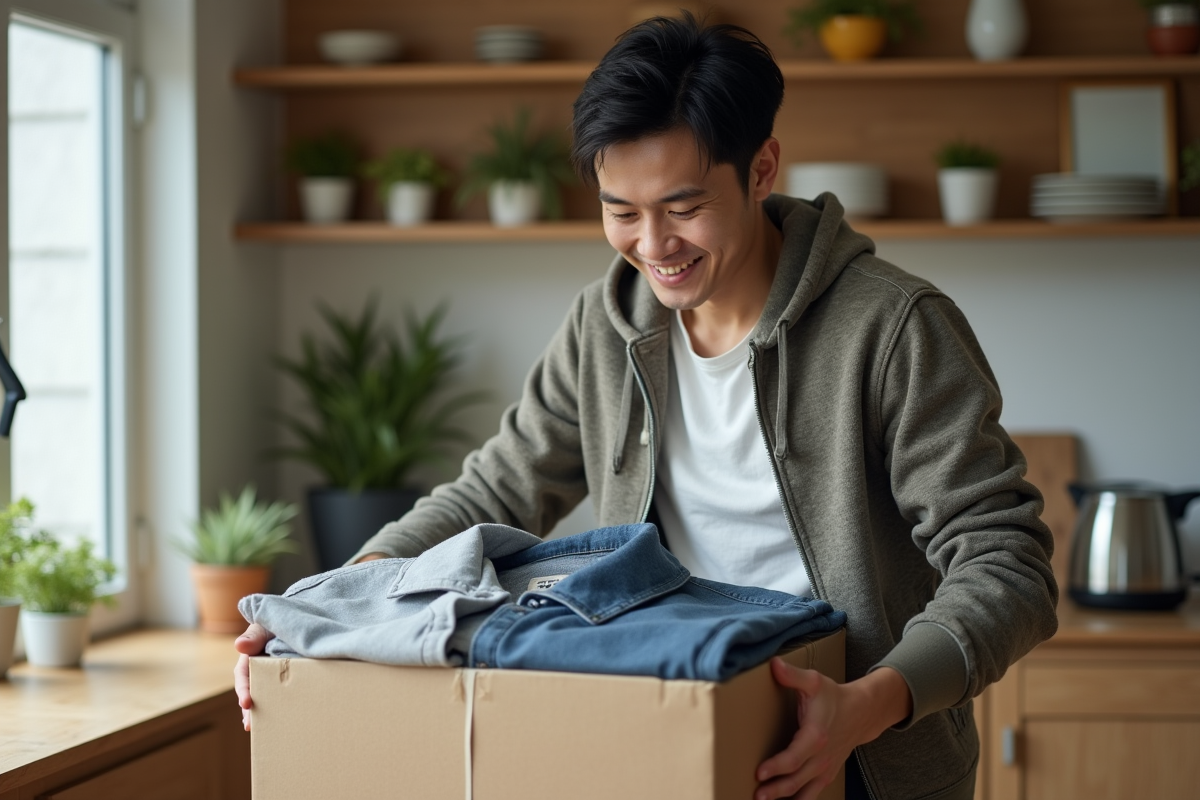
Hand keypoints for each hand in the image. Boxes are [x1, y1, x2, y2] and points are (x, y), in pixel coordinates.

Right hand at [232, 553, 388, 731]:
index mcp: (256, 651)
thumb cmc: (291, 613)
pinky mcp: (303, 673)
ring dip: (270, 709)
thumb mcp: (272, 621)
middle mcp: (267, 663)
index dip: (244, 687)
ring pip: (273, 691)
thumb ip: (258, 632)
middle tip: (251, 725)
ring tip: (272, 728)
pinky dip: (293, 702)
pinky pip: (295, 689)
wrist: (320, 608)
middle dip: (252, 707)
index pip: (244, 672)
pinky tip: (301, 716)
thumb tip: (238, 646)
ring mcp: (284, 669)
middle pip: (256, 687)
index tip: (247, 703)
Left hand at [755, 661, 911, 799]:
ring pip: (805, 789)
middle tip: (756, 794)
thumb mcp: (814, 682)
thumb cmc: (834, 697)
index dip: (776, 767)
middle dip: (776, 789)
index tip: (759, 772)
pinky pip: (814, 791)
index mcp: (816, 735)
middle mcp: (821, 756)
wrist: (861, 712)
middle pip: (796, 779)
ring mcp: (825, 766)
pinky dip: (801, 799)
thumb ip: (792, 675)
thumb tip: (773, 664)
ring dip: (786, 797)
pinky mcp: (827, 772)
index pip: (794, 757)